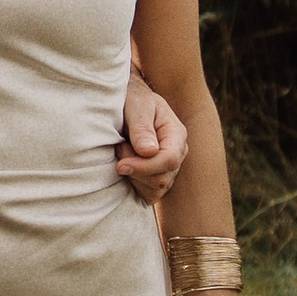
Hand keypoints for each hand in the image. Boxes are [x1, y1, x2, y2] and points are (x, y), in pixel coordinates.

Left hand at [116, 78, 188, 201]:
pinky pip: (150, 195)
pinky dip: (134, 186)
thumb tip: (149, 152)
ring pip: (155, 189)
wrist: (128, 103)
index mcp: (176, 135)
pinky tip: (126, 168)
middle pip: (161, 178)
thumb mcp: (136, 106)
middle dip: (135, 170)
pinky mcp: (157, 178)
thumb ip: (141, 127)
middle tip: (119, 149)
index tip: (120, 164)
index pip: (169, 160)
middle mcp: (177, 154)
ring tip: (123, 154)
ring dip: (133, 177)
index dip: (143, 167)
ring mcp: (169, 168)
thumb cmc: (132, 100)